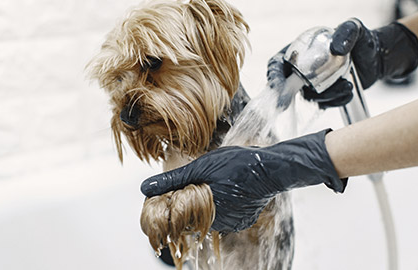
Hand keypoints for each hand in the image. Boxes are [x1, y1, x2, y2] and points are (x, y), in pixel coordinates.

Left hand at [141, 129, 346, 232]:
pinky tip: (226, 188)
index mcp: (206, 213)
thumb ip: (173, 180)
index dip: (172, 204)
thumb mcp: (201, 167)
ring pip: (208, 214)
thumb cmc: (238, 164)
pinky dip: (221, 203)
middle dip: (190, 201)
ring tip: (215, 182)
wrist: (273, 168)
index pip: (178, 218)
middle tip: (197, 181)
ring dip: (206, 201)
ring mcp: (233, 224)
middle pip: (193, 217)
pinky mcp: (243, 220)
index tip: (170, 194)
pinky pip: (224, 214)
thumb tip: (144, 188)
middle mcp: (219, 225)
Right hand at [266, 19, 417, 107]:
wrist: (376, 58)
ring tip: (346, 86)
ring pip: (309, 97)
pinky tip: (348, 90)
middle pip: (287, 86)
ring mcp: (312, 84)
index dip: (273, 76)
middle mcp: (302, 70)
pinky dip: (336, 100)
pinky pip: (325, 104)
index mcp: (298, 51)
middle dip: (286, 97)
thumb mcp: (354, 29)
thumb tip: (335, 49)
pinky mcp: (324, 96)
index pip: (277, 65)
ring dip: (326, 96)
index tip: (277, 86)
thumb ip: (346, 33)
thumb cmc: (361, 40)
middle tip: (292, 102)